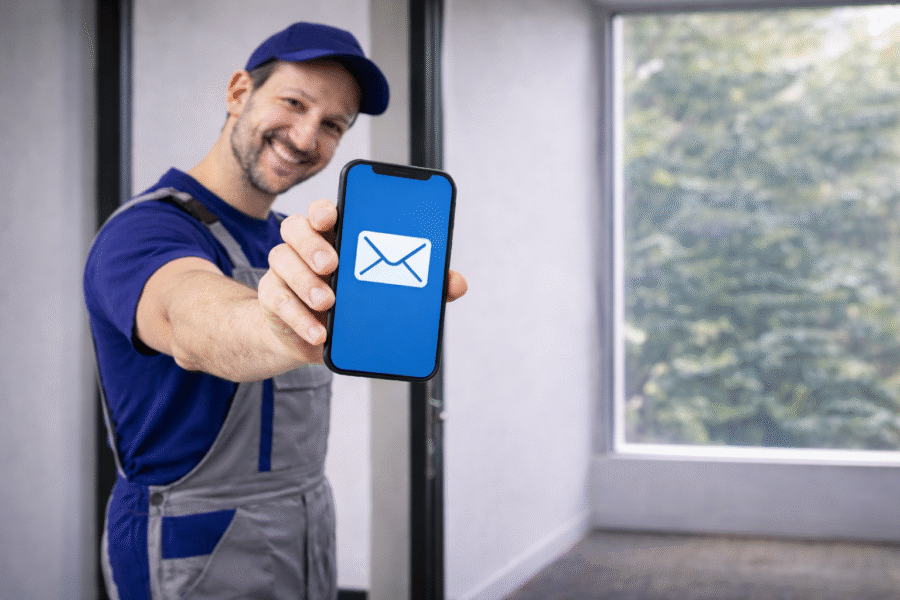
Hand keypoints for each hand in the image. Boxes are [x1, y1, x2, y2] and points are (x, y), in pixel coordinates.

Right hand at [258, 199, 468, 362]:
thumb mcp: (387, 294)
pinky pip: (277, 301)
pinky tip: (319, 332)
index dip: (326, 209)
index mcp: (334, 236)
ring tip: (329, 302)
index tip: (333, 217)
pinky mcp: (273, 299)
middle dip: (312, 244)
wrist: (313, 336)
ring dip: (305, 282)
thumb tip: (456, 283)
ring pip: (281, 260)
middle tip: (333, 265)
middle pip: (295, 228)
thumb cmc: (354, 304)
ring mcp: (285, 272)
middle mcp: (305, 248)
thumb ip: (423, 286)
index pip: (324, 211)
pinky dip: (299, 318)